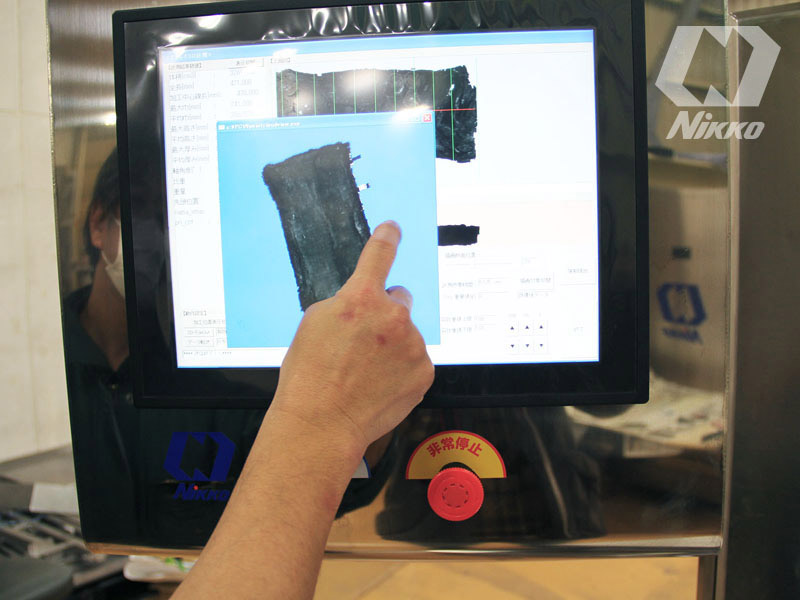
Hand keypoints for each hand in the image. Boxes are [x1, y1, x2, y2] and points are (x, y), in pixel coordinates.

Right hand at [270, 221, 434, 452]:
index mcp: (360, 299)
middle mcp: (392, 317)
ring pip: (406, 333)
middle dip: (385, 312)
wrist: (322, 422)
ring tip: (366, 371)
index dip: (387, 238)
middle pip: (399, 299)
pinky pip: (415, 359)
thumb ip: (344, 304)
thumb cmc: (309, 377)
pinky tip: (380, 383)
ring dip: (393, 343)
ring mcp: (412, 345)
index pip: (378, 255)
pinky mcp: (423, 371)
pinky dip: (401, 368)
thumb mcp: (314, 324)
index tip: (393, 228)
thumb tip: (361, 302)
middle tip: (364, 339)